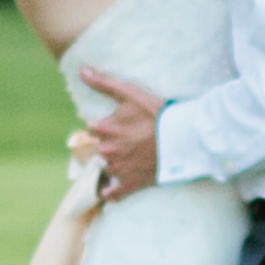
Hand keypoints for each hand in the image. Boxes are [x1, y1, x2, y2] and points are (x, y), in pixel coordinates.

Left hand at [79, 69, 164, 202]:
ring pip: (105, 167)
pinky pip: (111, 195)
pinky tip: (112, 189)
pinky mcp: (129, 184)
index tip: (117, 124)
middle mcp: (106, 151)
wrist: (182, 137)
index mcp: (103, 129)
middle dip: (109, 144)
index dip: (103, 125)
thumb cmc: (156, 113)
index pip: (92, 128)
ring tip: (130, 157)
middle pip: (99, 148)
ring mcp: (117, 169)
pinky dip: (110, 193)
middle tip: (128, 140)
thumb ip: (103, 83)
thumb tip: (82, 70)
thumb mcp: (130, 93)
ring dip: (113, 163)